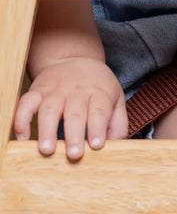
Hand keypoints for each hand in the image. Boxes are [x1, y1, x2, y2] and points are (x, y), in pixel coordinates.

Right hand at [14, 56, 128, 159]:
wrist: (74, 58)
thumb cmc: (97, 85)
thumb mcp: (115, 98)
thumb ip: (118, 123)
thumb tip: (117, 147)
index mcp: (99, 92)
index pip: (100, 111)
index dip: (98, 128)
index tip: (97, 145)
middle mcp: (77, 90)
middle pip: (75, 113)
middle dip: (74, 135)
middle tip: (74, 155)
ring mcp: (56, 90)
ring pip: (50, 109)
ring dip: (47, 130)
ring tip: (46, 150)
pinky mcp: (37, 91)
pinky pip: (26, 103)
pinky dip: (22, 119)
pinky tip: (22, 136)